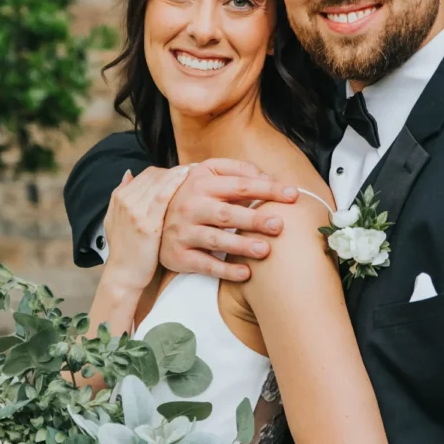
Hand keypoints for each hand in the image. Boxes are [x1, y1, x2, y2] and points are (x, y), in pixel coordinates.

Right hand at [101, 165, 192, 289]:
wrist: (123, 275)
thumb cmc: (125, 250)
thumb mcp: (115, 220)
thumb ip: (122, 196)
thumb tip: (128, 173)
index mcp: (119, 197)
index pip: (147, 174)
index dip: (167, 170)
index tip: (184, 171)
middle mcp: (125, 201)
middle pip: (155, 175)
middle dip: (176, 170)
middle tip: (196, 168)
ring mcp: (135, 212)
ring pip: (159, 182)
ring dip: (179, 173)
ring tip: (197, 171)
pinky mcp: (146, 224)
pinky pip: (163, 197)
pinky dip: (176, 185)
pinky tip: (190, 182)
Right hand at [160, 159, 298, 281]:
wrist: (150, 217)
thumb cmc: (194, 194)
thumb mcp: (208, 174)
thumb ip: (238, 171)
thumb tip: (269, 178)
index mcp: (203, 182)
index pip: (240, 184)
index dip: (267, 189)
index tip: (293, 195)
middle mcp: (191, 206)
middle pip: (226, 212)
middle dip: (253, 218)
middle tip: (279, 225)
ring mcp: (183, 231)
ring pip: (215, 239)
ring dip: (240, 245)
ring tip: (265, 250)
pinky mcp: (179, 255)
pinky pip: (204, 264)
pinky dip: (225, 269)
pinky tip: (246, 273)